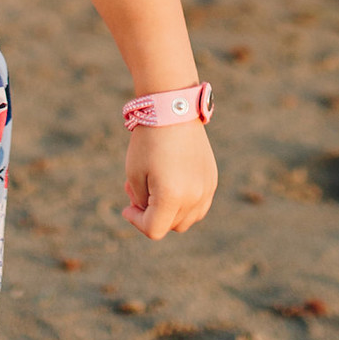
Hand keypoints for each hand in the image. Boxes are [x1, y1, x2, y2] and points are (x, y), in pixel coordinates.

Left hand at [122, 122, 217, 238]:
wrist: (173, 110)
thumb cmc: (149, 141)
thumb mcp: (135, 174)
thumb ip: (142, 203)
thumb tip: (151, 214)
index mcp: (172, 197)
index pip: (154, 229)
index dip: (136, 221)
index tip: (126, 206)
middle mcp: (194, 197)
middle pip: (170, 226)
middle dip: (152, 214)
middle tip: (137, 191)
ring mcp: (207, 189)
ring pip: (187, 220)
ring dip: (169, 212)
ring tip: (154, 187)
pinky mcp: (212, 180)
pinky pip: (199, 206)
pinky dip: (184, 203)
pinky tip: (170, 183)